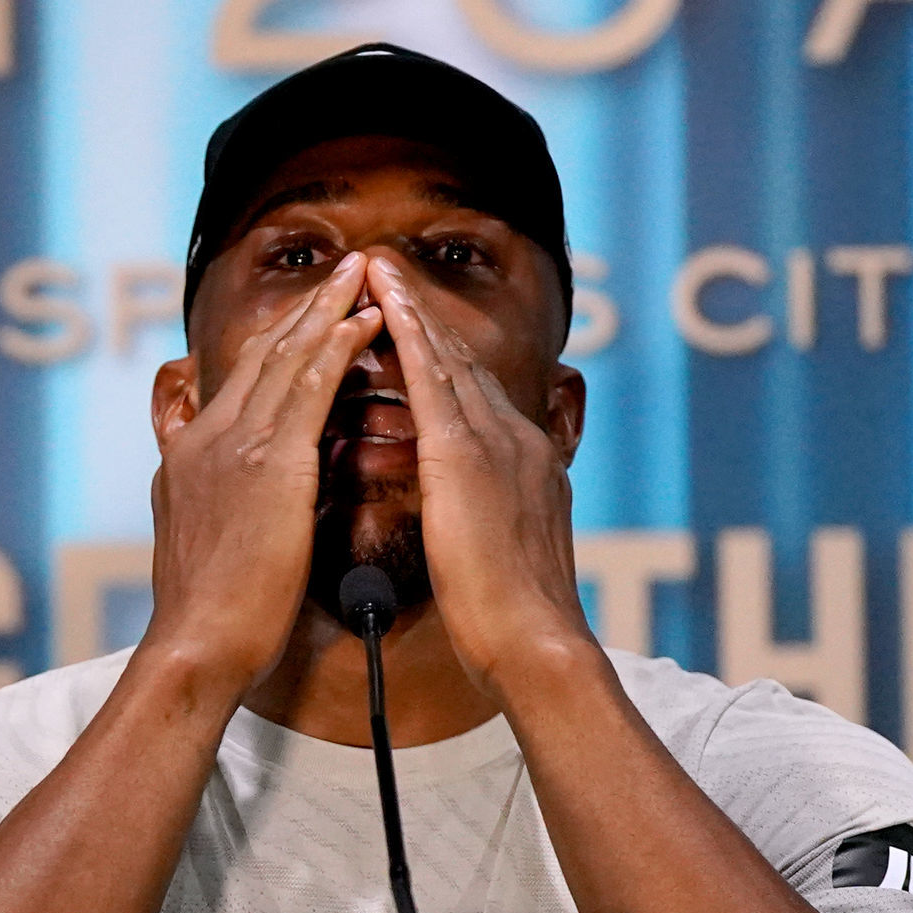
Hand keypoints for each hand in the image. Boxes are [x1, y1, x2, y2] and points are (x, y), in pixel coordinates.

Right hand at [144, 252, 388, 692]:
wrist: (198, 644)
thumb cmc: (210, 615)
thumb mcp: (200, 542)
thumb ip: (220, 502)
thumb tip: (244, 493)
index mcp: (192, 455)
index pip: (241, 380)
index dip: (281, 341)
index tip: (314, 313)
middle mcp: (208, 436)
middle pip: (262, 353)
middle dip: (307, 308)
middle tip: (346, 268)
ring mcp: (235, 444)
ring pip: (285, 357)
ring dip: (327, 310)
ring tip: (362, 273)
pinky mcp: (267, 462)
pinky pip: (307, 387)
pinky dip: (336, 348)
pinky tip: (364, 322)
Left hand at [369, 253, 594, 696]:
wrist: (535, 645)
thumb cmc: (511, 623)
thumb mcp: (503, 555)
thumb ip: (490, 522)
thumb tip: (479, 521)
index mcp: (520, 464)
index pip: (472, 393)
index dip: (440, 351)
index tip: (411, 317)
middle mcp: (512, 441)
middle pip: (461, 360)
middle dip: (424, 313)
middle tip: (386, 267)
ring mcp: (494, 444)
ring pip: (446, 358)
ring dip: (411, 307)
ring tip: (377, 266)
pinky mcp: (467, 459)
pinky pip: (433, 383)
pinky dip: (409, 337)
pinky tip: (384, 305)